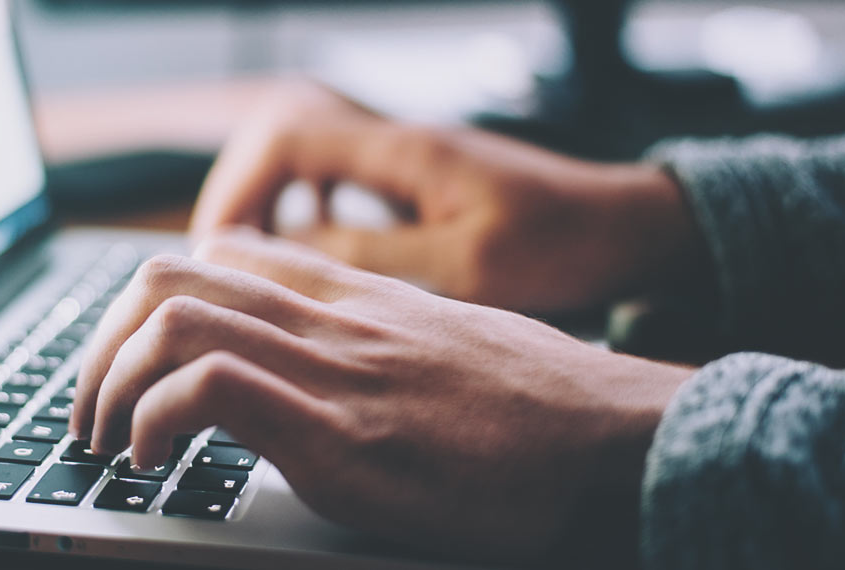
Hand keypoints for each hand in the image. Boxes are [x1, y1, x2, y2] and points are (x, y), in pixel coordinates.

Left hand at [71, 229, 692, 563]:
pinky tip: (154, 461)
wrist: (623, 442)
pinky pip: (209, 388)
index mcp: (356, 299)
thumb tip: (332, 372)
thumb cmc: (546, 411)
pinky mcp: (342, 436)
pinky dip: (153, 420)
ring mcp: (334, 370)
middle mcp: (333, 319)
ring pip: (172, 317)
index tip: (134, 360)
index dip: (152, 302)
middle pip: (171, 276)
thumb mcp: (450, 348)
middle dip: (102, 343)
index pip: (222, 254)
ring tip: (106, 440)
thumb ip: (380, 343)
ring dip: (109, 381)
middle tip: (92, 407)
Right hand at [190, 81, 702, 313]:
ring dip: (268, 200)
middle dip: (240, 193)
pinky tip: (308, 250)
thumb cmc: (562, 245)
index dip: (238, 188)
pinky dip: (306, 207)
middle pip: (281, 137)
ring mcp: (406, 157)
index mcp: (404, 151)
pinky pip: (336, 177)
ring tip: (250, 259)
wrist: (625, 228)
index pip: (286, 136)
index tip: (219, 248)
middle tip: (221, 259)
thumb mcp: (465, 266)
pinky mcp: (416, 179)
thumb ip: (372, 256)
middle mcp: (397, 141)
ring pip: (304, 155)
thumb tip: (287, 253)